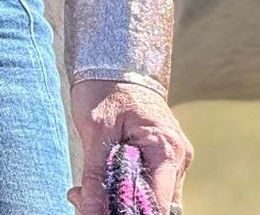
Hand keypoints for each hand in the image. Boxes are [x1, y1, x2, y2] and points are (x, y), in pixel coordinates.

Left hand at [66, 78, 192, 214]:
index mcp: (167, 148)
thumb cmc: (106, 86)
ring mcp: (170, 158)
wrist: (113, 59)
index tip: (103, 212)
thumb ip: (95, 173)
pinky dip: (122, 188)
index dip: (134, 212)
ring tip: (85, 192)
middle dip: (120, 208)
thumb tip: (89, 210)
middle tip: (83, 201)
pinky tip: (96, 184)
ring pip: (150, 196)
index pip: (160, 203)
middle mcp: (176, 157)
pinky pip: (146, 183)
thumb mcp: (95, 129)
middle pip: (156, 204)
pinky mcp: (159, 157)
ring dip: (119, 199)